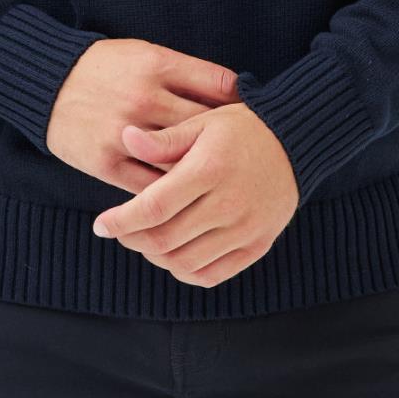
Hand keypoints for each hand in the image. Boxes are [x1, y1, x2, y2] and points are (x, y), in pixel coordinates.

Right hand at [47, 38, 239, 192]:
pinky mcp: (105, 162)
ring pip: (178, 163)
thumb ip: (187, 74)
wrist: (45, 81)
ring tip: (219, 184)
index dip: (242, 107)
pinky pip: (147, 187)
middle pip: (205, 130)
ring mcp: (124, 133)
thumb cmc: (105, 68)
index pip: (221, 88)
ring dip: (200, 176)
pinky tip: (185, 200)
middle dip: (227, 145)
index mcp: (159, 66)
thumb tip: (237, 96)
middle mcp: (144, 98)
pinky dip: (168, 195)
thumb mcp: (146, 54)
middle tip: (243, 160)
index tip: (251, 121)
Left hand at [88, 103, 300, 287]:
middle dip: (132, 239)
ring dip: (155, 257)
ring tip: (145, 240)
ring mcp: (245, 228)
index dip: (121, 221)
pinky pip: (213, 275)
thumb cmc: (242, 128)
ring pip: (184, 263)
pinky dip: (185, 272)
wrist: (297, 142)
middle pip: (164, 241)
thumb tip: (125, 137)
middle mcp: (228, 204)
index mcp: (209, 169)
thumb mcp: (203, 123)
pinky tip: (174, 255)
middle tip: (119, 231)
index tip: (100, 226)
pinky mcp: (258, 244)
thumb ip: (164, 139)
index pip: (153, 208)